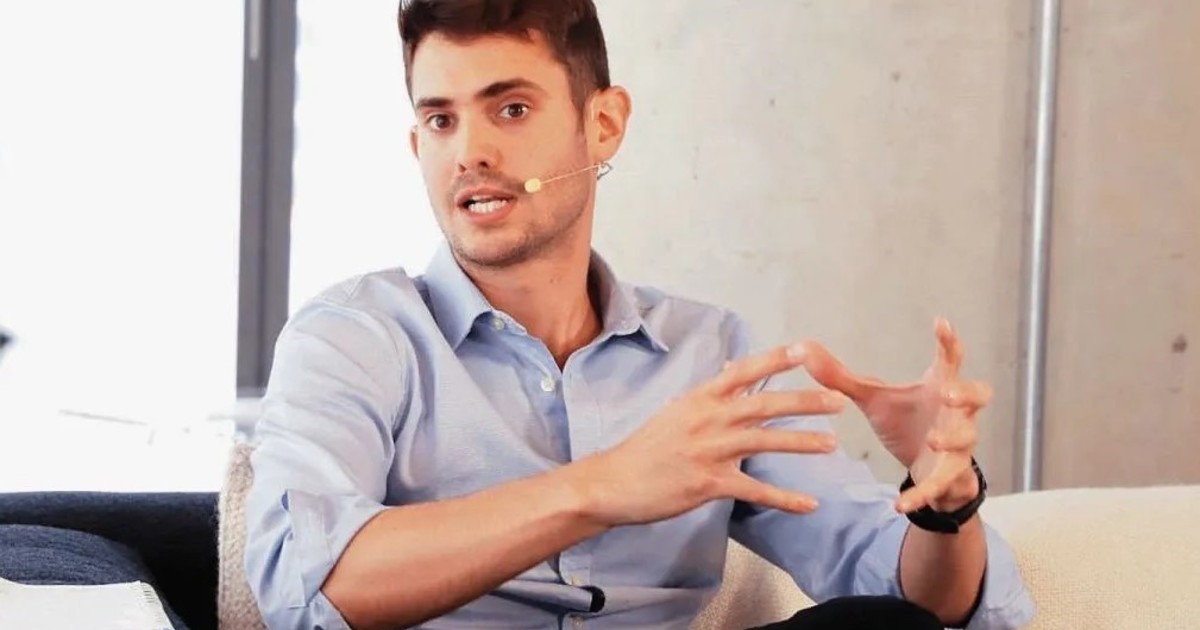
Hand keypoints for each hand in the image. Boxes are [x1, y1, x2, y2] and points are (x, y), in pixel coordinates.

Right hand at [573, 345, 846, 527]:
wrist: (613, 482)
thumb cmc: (645, 449)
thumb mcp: (674, 412)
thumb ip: (707, 396)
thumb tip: (730, 370)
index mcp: (699, 399)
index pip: (742, 372)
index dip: (775, 360)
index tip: (805, 349)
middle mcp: (706, 419)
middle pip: (763, 404)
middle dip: (803, 401)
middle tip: (838, 400)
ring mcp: (708, 451)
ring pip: (764, 442)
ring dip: (801, 442)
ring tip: (831, 444)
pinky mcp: (708, 483)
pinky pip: (754, 489)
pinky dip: (784, 499)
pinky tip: (809, 504)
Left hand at [800, 318, 991, 512]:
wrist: (922, 468)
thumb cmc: (906, 422)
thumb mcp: (873, 399)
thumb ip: (840, 377)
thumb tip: (804, 348)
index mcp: (938, 386)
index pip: (950, 359)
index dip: (949, 341)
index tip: (942, 323)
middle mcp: (955, 412)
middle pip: (980, 394)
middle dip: (967, 392)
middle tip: (949, 392)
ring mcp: (957, 444)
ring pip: (967, 439)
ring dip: (950, 438)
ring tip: (931, 439)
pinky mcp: (949, 475)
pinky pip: (940, 485)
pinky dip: (920, 494)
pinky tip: (899, 505)